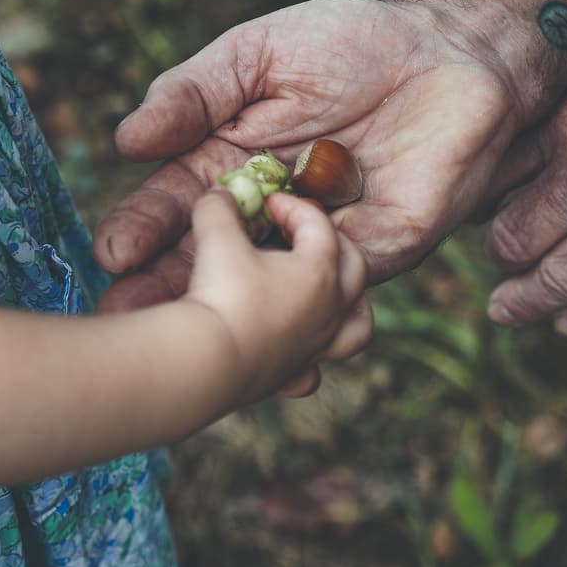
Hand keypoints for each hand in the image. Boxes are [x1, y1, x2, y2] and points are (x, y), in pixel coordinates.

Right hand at [94, 0, 519, 309]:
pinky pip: (336, 291)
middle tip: (127, 319)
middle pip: (214, 258)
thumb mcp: (257, 55)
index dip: (145, 229)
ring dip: (228, 313)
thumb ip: (196, 93)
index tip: (112, 253)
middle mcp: (271, 212)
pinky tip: (271, 339)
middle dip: (170, 289)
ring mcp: (323, 239)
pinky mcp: (378, 252)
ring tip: (187, 339)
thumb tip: (126, 140)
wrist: (449, 48)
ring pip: (268, 286)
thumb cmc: (349, 40)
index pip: (178, 206)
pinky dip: (304, 318)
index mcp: (232, 164)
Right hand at [188, 190, 370, 399]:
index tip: (267, 203)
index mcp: (321, 270)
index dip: (293, 207)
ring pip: (358, 323)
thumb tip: (220, 193)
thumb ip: (219, 209)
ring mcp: (318, 344)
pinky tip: (297, 350)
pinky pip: (317, 369)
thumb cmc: (222, 295)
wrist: (208, 364)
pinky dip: (314, 360)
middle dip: (332, 244)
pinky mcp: (295, 373)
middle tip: (300, 237)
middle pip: (354, 267)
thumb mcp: (217, 239)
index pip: (319, 225)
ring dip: (350, 305)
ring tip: (331, 295)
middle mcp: (331, 308)